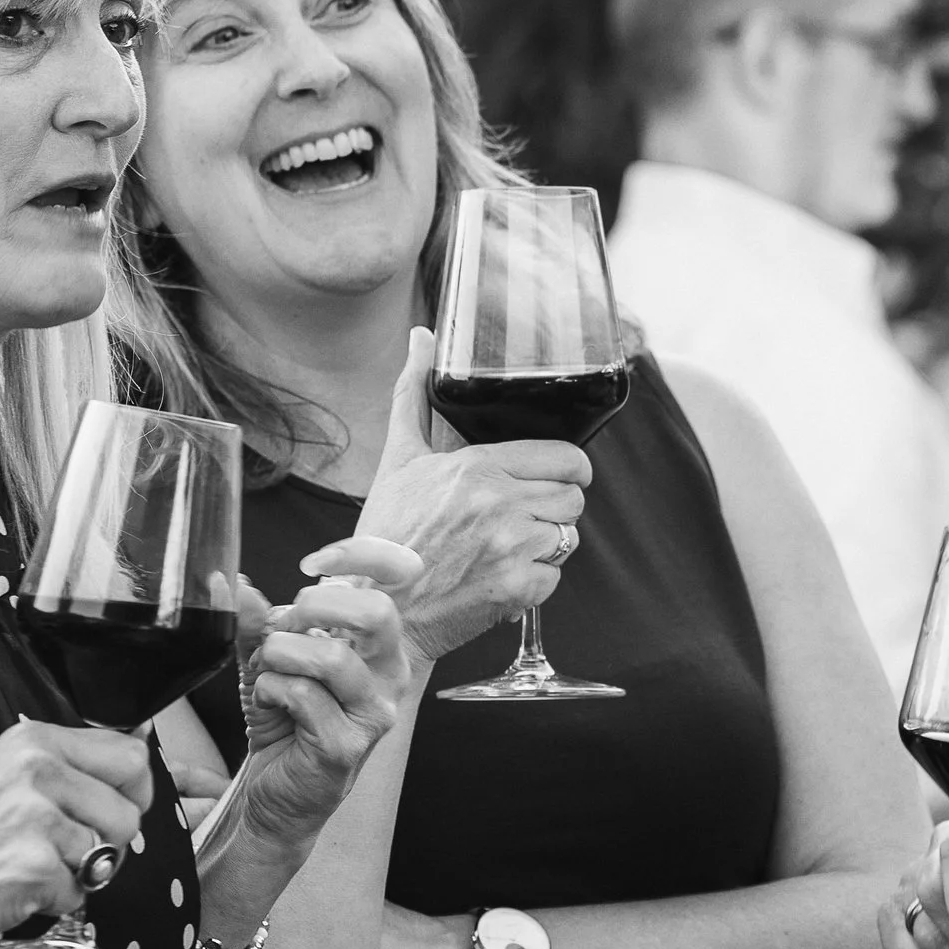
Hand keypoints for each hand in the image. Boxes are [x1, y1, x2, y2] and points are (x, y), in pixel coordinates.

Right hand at [0, 718, 150, 948]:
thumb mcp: (3, 781)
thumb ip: (64, 770)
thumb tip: (143, 761)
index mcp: (32, 741)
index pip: (128, 753)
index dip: (141, 788)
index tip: (147, 799)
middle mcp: (37, 769)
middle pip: (131, 808)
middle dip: (113, 839)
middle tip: (69, 851)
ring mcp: (36, 817)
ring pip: (109, 854)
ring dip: (78, 874)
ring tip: (27, 869)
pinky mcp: (34, 865)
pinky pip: (81, 893)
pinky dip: (54, 903)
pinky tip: (12, 891)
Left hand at [232, 539, 422, 853]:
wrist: (278, 792)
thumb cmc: (285, 720)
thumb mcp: (267, 658)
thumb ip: (256, 619)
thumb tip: (233, 582)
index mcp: (379, 640)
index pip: (402, 576)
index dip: (362, 554)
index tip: (314, 562)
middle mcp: (389, 672)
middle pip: (376, 610)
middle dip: (314, 608)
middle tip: (284, 627)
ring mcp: (374, 711)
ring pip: (330, 655)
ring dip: (279, 656)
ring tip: (267, 672)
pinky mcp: (348, 744)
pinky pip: (302, 696)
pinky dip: (269, 691)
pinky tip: (267, 704)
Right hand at [353, 330, 593, 662]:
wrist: (374, 610)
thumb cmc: (385, 537)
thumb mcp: (398, 459)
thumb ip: (413, 395)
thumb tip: (421, 338)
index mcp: (477, 467)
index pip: (566, 456)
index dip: (569, 468)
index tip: (560, 476)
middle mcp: (500, 504)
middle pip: (574, 497)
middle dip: (555, 506)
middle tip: (526, 515)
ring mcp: (511, 549)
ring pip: (568, 537)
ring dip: (546, 543)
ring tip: (509, 546)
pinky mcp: (515, 591)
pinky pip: (554, 578)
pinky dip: (533, 582)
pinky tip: (500, 576)